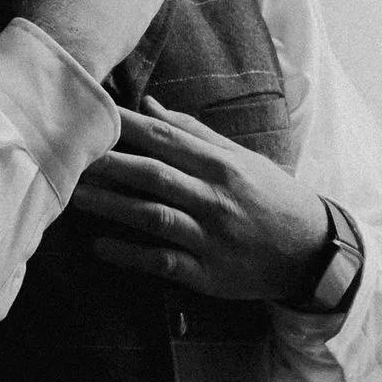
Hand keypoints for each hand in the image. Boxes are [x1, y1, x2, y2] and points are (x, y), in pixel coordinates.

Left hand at [76, 99, 331, 306]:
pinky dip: (130, 255)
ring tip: (74, 198)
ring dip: (111, 206)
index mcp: (222, 166)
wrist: (311, 251)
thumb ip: (195, 133)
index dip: (126, 127)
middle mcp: (215, 198)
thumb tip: (149, 106)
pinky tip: (100, 247)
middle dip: (109, 164)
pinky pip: (163, 262)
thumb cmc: (271, 197)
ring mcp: (210, 238)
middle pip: (154, 175)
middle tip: (70, 156)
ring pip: (153, 216)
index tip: (92, 115)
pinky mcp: (208, 274)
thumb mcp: (242, 159)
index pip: (166, 139)